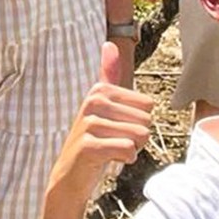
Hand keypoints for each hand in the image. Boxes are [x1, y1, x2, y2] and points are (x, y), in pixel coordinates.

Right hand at [48, 44, 154, 200]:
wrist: (69, 175)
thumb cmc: (93, 140)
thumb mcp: (101, 106)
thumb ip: (107, 75)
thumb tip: (109, 43)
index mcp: (99, 90)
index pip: (148, 105)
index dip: (138, 121)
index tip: (116, 128)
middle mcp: (93, 102)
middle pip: (146, 121)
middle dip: (136, 138)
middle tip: (113, 142)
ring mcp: (89, 123)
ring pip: (139, 137)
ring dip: (131, 150)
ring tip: (110, 151)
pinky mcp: (89, 146)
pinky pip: (128, 150)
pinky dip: (123, 160)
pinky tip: (106, 161)